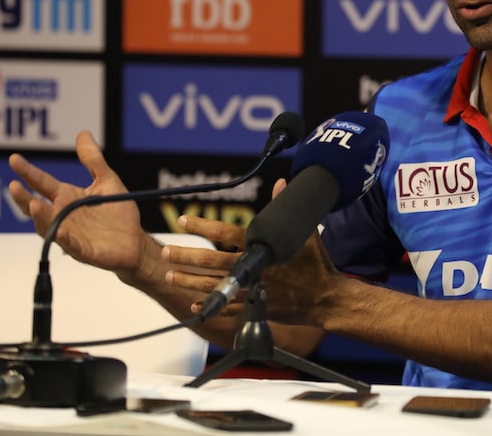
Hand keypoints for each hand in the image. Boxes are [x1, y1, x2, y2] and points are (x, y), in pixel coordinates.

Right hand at [7, 130, 148, 277]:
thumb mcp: (106, 181)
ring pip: (48, 227)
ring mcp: (70, 234)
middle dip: (23, 197)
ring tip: (32, 204)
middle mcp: (63, 216)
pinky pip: (72, 246)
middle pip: (37, 207)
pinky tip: (60, 231)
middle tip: (13, 185)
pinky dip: (65, 239)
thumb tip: (83, 133)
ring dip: (40, 217)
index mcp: (67, 197)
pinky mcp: (84, 250)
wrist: (135, 241)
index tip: (13, 159)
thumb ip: (93, 160)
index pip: (42, 183)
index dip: (28, 172)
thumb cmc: (119, 213)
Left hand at [162, 178, 342, 324]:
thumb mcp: (305, 232)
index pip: (225, 232)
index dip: (203, 225)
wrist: (327, 298)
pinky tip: (193, 304)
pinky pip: (227, 308)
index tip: (183, 219)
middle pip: (212, 260)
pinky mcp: (256, 308)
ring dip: (189, 281)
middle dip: (186, 255)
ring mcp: (252, 290)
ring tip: (170, 276)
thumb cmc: (317, 264)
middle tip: (165, 251)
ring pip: (214, 285)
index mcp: (261, 247)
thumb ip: (285, 208)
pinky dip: (210, 306)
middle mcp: (252, 269)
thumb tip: (282, 182)